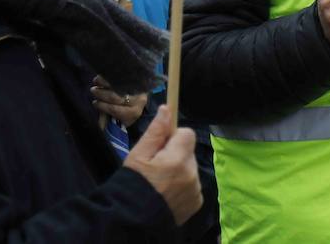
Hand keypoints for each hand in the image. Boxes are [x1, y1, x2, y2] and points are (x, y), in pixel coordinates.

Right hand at [92, 76, 146, 128]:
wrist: (140, 93)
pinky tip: (101, 77)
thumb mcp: (118, 116)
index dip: (103, 106)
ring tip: (95, 82)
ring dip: (104, 83)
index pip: (115, 109)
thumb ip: (107, 119)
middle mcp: (138, 101)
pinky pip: (121, 77)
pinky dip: (110, 77)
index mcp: (133, 113)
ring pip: (118, 85)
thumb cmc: (125, 108)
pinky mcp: (137, 79)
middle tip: (93, 90)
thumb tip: (99, 127)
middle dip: (102, 94)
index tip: (94, 103)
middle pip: (116, 97)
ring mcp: (139, 89)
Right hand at [124, 105, 201, 225]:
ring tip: (160, 183)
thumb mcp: (139, 154)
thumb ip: (156, 132)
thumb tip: (167, 109)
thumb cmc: (133, 183)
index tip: (161, 145)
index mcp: (178, 159)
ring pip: (190, 168)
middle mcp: (191, 174)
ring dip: (180, 171)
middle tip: (156, 167)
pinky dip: (183, 186)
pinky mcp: (196, 202)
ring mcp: (195, 190)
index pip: (187, 134)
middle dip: (175, 154)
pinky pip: (193, 184)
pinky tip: (167, 193)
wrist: (132, 220)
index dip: (174, 137)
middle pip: (188, 152)